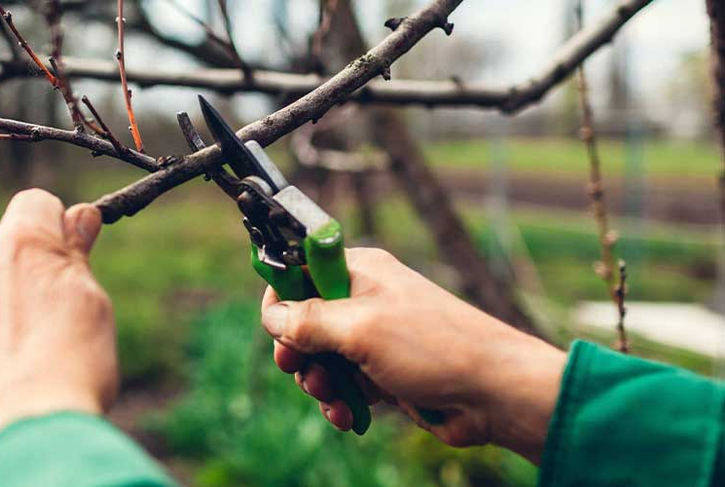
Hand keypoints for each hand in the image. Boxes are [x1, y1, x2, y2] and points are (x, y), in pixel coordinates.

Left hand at [0, 189, 116, 480]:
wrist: (19, 436)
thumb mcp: (92, 304)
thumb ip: (77, 256)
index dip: (55, 226)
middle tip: (46, 305)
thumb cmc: (70, 368)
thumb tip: (79, 217)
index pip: (35, 203)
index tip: (69, 253)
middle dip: (16, 261)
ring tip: (6, 329)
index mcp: (23, 244)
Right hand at [261, 248, 565, 462]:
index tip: (275, 330)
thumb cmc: (434, 347)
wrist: (493, 392)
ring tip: (333, 398)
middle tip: (297, 370)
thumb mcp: (360, 329)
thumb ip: (309, 321)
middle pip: (305, 321)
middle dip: (298, 351)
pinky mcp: (385, 371)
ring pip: (322, 358)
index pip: (301, 272)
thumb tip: (272, 317)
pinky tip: (348, 416)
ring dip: (319, 382)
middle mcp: (365, 299)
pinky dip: (341, 400)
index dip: (281, 299)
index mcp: (360, 272)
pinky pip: (345, 383)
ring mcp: (375, 337)